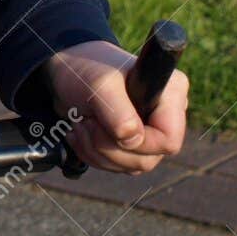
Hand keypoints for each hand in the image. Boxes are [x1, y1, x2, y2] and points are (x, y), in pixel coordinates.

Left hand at [43, 40, 187, 174]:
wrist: (66, 71)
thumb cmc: (87, 68)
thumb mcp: (98, 84)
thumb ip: (117, 112)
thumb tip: (132, 141)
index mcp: (170, 95)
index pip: (169, 140)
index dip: (140, 144)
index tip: (111, 127)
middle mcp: (164, 116)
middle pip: (147, 159)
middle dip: (108, 146)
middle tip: (86, 121)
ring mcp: (149, 133)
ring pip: (130, 166)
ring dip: (96, 150)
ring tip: (80, 123)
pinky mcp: (131, 145)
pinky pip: (116, 166)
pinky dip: (92, 154)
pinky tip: (79, 131)